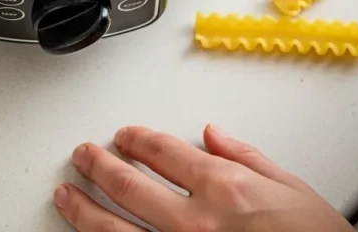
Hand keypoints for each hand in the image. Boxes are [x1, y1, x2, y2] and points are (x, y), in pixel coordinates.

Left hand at [53, 124, 353, 230]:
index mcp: (223, 187)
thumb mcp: (290, 187)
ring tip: (67, 196)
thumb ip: (246, 157)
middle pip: (130, 186)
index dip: (135, 139)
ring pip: (117, 231)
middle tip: (83, 155)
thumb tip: (213, 135)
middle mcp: (196, 222)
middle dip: (99, 166)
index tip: (123, 135)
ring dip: (85, 210)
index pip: (162, 151)